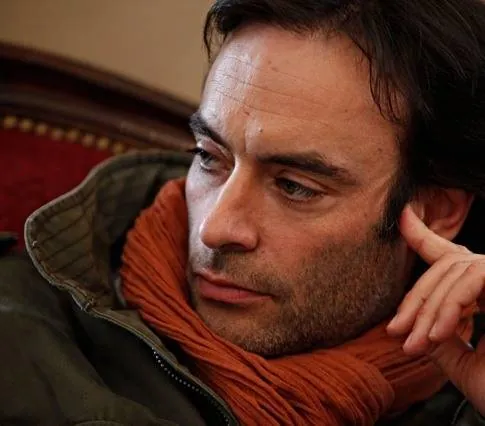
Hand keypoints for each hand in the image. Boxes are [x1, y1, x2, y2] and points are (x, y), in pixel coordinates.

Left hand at [387, 206, 484, 413]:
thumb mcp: (461, 364)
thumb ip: (437, 338)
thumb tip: (413, 321)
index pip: (452, 261)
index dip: (425, 237)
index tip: (403, 217)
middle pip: (448, 266)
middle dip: (417, 298)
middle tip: (395, 330)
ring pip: (459, 269)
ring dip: (431, 307)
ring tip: (415, 343)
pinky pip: (476, 277)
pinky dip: (453, 303)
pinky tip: (438, 333)